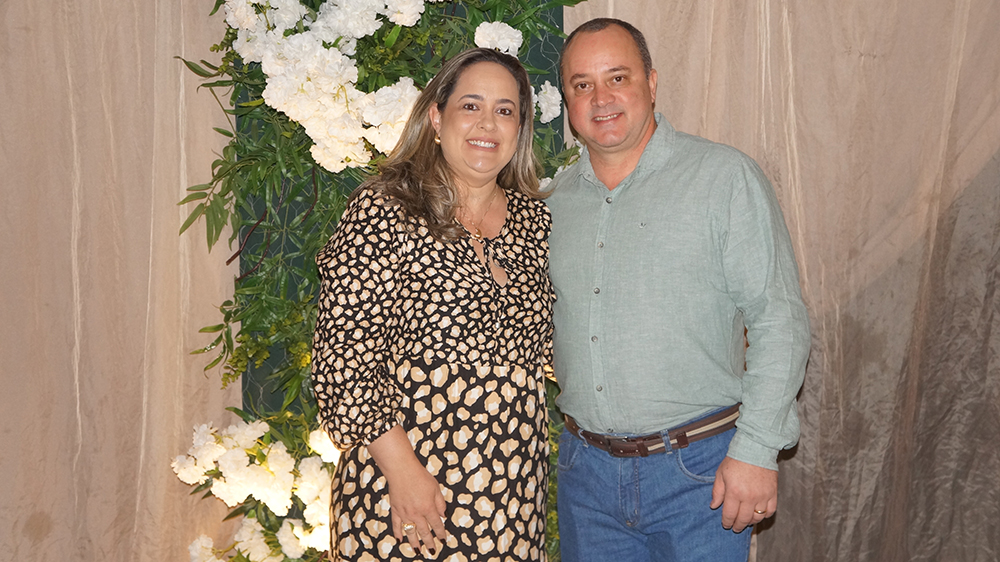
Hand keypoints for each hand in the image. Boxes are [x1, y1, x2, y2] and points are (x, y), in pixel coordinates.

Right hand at [367, 426, 447, 554]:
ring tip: (418, 551)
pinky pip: (396, 525)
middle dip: (429, 542)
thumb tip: (444, 515)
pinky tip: (399, 540)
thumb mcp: (436, 488)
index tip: (443, 539)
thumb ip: (440, 503)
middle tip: (432, 550)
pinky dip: (397, 533)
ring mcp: (405, 513)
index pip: (437, 524)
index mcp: (428, 508)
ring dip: (414, 543)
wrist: (402, 470)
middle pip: (424, 531)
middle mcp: (416, 513)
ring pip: (410, 532)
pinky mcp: (396, 510)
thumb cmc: (420, 476)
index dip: (441, 533)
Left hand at [710, 456, 777, 532]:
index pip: (730, 514)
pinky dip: (765, 516)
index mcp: (734, 492)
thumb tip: (714, 506)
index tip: (726, 525)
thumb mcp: (721, 474)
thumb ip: (717, 491)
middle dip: (738, 526)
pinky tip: (759, 515)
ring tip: (746, 522)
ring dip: (751, 522)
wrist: (755, 449)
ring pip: (757, 517)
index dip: (727, 522)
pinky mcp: (773, 493)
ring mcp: (762, 496)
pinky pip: (770, 511)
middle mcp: (749, 496)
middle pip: (744, 519)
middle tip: (735, 528)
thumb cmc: (736, 460)